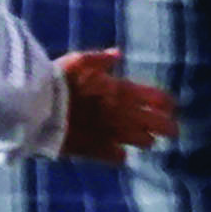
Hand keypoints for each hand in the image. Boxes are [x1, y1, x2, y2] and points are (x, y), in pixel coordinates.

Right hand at [54, 47, 174, 163]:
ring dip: (146, 140)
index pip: (156, 98)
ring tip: (149, 141)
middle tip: (173, 132)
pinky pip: (117, 157)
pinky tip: (119, 154)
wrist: (37, 109)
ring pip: (141, 141)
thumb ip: (99, 59)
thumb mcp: (76, 61)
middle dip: (167, 127)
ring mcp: (111, 133)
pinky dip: (119, 155)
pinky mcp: (97, 149)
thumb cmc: (56, 81)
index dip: (166, 103)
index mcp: (121, 90)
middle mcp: (122, 113)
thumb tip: (117, 54)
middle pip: (157, 123)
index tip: (171, 107)